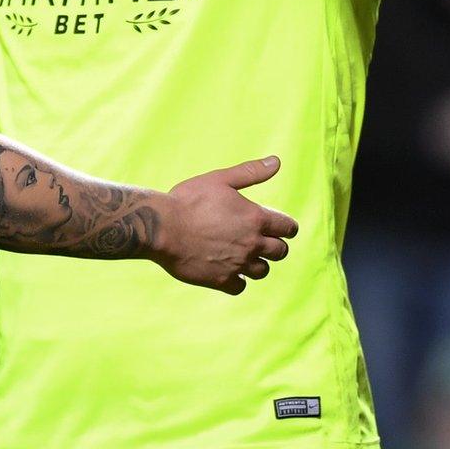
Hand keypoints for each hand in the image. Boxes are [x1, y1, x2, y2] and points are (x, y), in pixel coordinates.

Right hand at [151, 156, 298, 292]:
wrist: (160, 227)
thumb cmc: (187, 200)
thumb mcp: (219, 179)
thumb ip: (250, 172)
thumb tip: (276, 162)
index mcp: (256, 218)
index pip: (289, 228)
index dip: (285, 227)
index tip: (277, 227)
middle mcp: (252, 243)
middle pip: (280, 252)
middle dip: (273, 246)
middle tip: (257, 241)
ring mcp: (238, 264)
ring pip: (262, 271)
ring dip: (256, 264)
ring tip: (240, 255)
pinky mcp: (220, 280)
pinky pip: (240, 286)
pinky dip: (236, 280)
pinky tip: (224, 269)